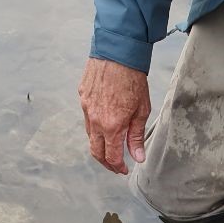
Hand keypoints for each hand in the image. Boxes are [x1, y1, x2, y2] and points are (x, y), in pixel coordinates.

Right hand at [78, 58, 150, 174]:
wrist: (117, 52)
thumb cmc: (133, 79)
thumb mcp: (141, 111)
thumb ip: (136, 136)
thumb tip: (138, 157)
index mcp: (111, 126)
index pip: (112, 156)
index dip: (118, 167)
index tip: (124, 170)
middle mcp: (95, 120)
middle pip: (96, 151)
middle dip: (106, 163)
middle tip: (115, 166)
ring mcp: (86, 108)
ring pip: (90, 136)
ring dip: (100, 145)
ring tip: (111, 147)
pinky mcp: (82, 97)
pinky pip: (87, 119)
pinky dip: (95, 128)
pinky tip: (105, 126)